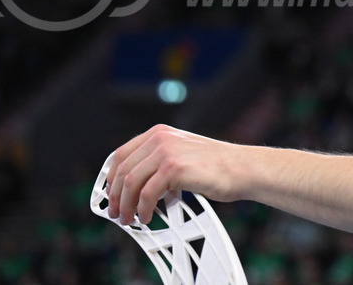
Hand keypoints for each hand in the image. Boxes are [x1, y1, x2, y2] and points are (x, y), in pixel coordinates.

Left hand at [105, 124, 239, 224]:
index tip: (111, 195)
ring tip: (129, 219)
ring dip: (126, 205)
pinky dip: (142, 209)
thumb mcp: (182, 155)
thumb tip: (136, 188)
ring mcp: (166, 151)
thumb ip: (159, 163)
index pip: (121, 154)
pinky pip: (147, 193)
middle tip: (116, 213)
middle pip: (123, 170)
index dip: (111, 178)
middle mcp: (160, 138)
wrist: (241, 168)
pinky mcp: (174, 168)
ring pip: (131, 182)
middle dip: (116, 196)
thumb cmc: (216, 167)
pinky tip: (146, 217)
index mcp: (159, 133)